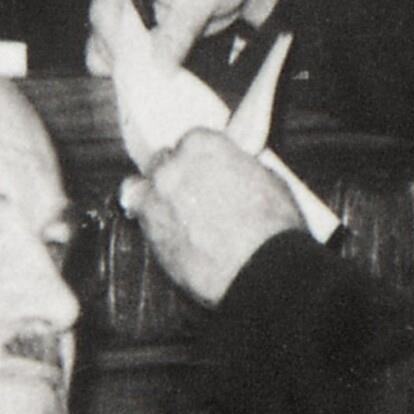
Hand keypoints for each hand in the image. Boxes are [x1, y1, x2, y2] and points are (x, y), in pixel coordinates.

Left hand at [121, 127, 304, 307]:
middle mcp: (172, 166)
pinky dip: (155, 227)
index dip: (199, 161)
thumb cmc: (273, 227)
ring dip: (155, 200)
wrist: (261, 271)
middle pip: (162, 163)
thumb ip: (238, 167)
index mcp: (202, 144)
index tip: (207, 173)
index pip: (189, 142)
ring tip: (177, 219)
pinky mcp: (148, 233)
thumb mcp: (267, 180)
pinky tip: (175, 239)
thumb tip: (234, 169)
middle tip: (192, 197)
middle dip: (174, 177)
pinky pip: (142, 222)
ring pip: (141, 190)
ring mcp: (155, 199)